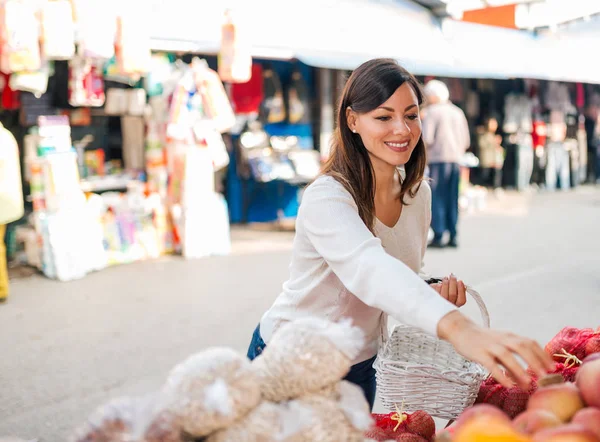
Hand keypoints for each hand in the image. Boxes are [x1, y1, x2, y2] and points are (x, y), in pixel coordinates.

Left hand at [430, 274, 466, 306]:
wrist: (434, 297)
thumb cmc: (445, 294)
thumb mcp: (454, 292)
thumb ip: (459, 290)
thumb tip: (463, 285)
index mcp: (456, 304)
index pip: (461, 300)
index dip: (461, 290)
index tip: (460, 281)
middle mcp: (449, 305)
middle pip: (452, 295)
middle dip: (453, 283)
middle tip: (452, 277)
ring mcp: (441, 303)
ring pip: (444, 295)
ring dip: (445, 284)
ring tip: (446, 279)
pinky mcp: (434, 300)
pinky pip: (436, 293)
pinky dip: (438, 287)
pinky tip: (439, 283)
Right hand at [437, 311, 554, 389]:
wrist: (461, 330)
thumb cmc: (483, 341)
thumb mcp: (500, 348)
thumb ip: (513, 363)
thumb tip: (527, 382)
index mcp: (509, 336)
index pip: (530, 342)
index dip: (542, 354)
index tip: (552, 367)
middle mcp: (502, 339)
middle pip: (522, 346)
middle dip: (535, 360)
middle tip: (546, 375)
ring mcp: (490, 346)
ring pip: (507, 355)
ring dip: (519, 369)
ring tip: (529, 382)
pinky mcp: (479, 353)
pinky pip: (491, 364)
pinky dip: (501, 375)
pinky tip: (508, 385)